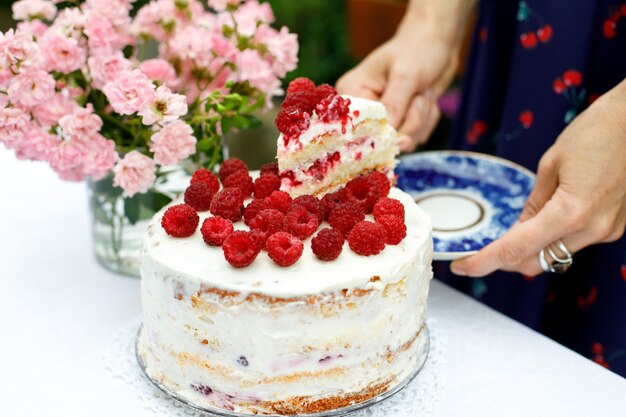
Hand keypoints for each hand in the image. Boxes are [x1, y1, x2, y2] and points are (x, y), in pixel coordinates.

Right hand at [336, 22, 458, 151]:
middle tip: (421, 94)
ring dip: (422, 117)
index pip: (360, 128)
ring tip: (424, 91)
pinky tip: (425, 98)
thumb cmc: (418, 50)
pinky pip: (414, 137)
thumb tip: (387, 137)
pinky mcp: (397, 124)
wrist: (437, 42)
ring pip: (403, 139)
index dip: (383, 134)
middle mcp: (362, 109)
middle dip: (411, 119)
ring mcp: (380, 118)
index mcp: (351, 92)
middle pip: (384, 138)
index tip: (405, 133)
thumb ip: (394, 105)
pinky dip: (427, 120)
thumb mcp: (406, 75)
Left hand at [450, 80, 625, 276]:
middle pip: (536, 262)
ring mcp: (607, 231)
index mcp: (570, 212)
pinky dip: (551, 239)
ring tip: (510, 232)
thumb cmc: (594, 132)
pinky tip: (542, 222)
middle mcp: (592, 230)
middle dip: (504, 261)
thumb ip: (533, 203)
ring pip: (556, 257)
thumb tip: (518, 230)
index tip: (462, 266)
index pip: (516, 249)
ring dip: (528, 251)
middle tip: (479, 252)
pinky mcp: (614, 228)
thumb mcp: (550, 164)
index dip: (484, 262)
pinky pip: (574, 243)